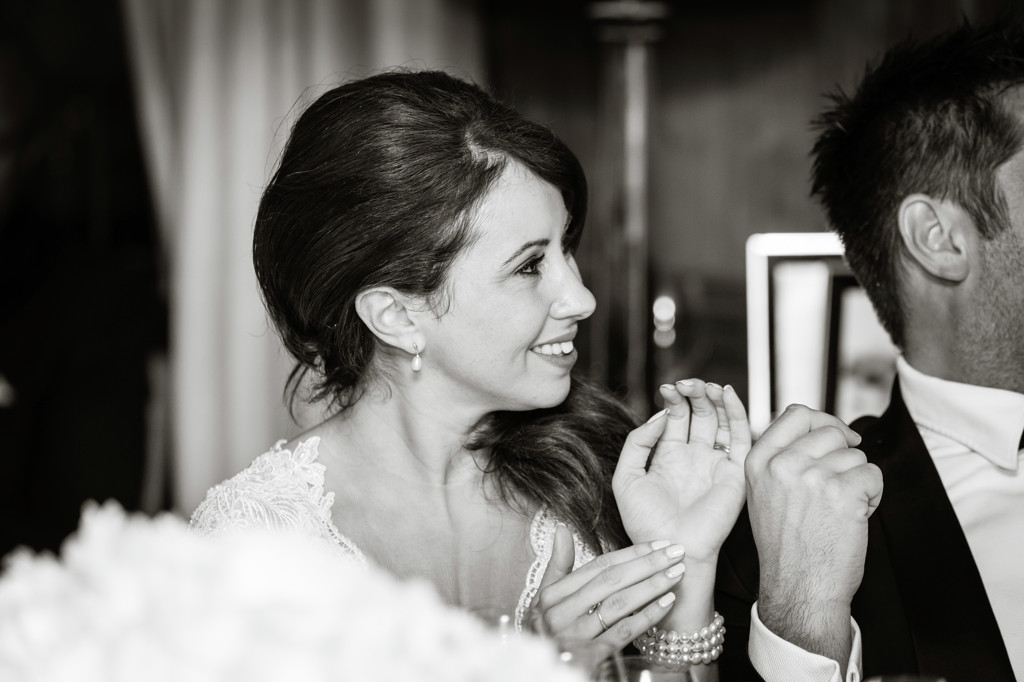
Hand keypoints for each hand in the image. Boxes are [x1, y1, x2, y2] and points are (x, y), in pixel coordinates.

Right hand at [527, 525, 685, 666]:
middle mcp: (560, 613)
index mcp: (552, 595)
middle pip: (611, 581)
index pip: (598, 567)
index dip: (630, 553)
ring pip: (619, 604)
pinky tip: (666, 603)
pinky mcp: (591, 657)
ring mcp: (575, 636)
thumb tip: (562, 528)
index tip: (658, 544)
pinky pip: (623, 632)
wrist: (545, 673)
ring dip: (651, 586)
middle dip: (647, 564)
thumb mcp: (547, 599)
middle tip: (675, 553)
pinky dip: (647, 616)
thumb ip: (558, 565)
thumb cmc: (549, 632)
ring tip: (675, 574)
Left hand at [613, 379, 749, 568]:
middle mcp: (695, 456)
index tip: (666, 388)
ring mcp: (716, 462)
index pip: (677, 416)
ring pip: (721, 419)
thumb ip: (638, 442)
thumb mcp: (626, 476)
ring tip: (701, 385)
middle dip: (693, 393)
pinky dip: (736, 412)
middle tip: (684, 383)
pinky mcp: (734, 471)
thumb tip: (661, 415)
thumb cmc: (645, 521)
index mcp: (670, 456)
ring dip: (713, 398)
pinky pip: (740, 436)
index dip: (674, 399)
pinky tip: (725, 393)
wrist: (668, 548)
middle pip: (700, 413)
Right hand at [745, 404, 882, 664]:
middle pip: (830, 432)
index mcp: (757, 461)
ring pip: (854, 455)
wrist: (799, 589)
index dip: (823, 421)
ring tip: (841, 510)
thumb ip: (780, 458)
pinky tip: (854, 518)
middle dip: (844, 457)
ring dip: (858, 480)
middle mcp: (781, 465)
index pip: (796, 414)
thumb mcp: (763, 494)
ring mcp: (811, 477)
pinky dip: (873, 496)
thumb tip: (816, 426)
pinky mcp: (842, 492)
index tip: (837, 438)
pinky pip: (873, 475)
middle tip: (838, 489)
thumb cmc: (786, 548)